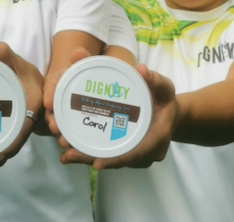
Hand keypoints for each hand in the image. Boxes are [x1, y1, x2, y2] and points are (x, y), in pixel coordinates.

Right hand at [43, 47, 91, 138]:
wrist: (96, 84)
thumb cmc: (88, 73)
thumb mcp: (85, 65)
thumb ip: (83, 59)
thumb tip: (79, 51)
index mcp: (58, 82)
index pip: (51, 86)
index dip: (49, 94)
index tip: (48, 103)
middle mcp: (57, 98)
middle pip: (51, 110)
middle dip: (52, 120)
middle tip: (55, 128)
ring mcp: (62, 112)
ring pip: (58, 124)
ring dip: (60, 134)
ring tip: (64, 143)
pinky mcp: (70, 125)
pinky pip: (68, 134)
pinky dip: (69, 143)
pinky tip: (71, 152)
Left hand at [57, 64, 177, 168]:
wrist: (167, 113)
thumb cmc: (164, 99)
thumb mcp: (164, 87)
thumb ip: (154, 79)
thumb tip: (141, 69)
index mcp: (157, 136)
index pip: (136, 153)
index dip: (116, 159)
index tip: (96, 163)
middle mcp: (146, 151)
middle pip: (118, 160)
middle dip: (92, 159)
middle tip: (68, 155)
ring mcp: (136, 154)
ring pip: (111, 160)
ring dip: (88, 159)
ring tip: (65, 156)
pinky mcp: (127, 152)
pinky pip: (109, 156)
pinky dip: (91, 155)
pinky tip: (71, 153)